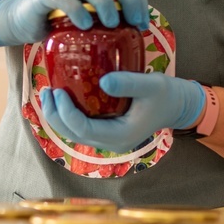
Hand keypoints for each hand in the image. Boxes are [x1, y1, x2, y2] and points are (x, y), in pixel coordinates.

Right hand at [0, 0, 148, 46]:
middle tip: (135, 22)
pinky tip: (85, 26)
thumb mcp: (85, 28)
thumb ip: (103, 29)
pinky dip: (76, 9)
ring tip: (113, 24)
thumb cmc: (57, 28)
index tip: (144, 23)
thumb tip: (132, 47)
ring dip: (104, 2)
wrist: (20, 24)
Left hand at [41, 72, 205, 152]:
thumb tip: (103, 80)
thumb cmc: (166, 94)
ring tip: (49, 95)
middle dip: (55, 116)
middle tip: (46, 92)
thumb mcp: (151, 84)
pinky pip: (81, 128)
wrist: (177, 106)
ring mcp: (108, 140)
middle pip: (73, 135)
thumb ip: (128, 83)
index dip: (66, 113)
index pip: (83, 129)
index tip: (58, 91)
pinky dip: (69, 116)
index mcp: (120, 136)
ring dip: (58, 117)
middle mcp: (111, 143)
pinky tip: (63, 99)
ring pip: (74, 134)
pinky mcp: (107, 132)